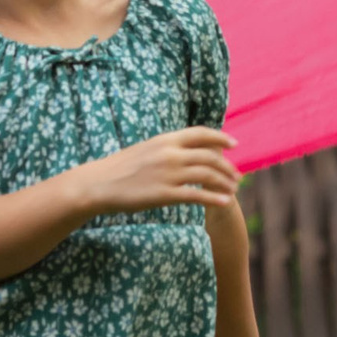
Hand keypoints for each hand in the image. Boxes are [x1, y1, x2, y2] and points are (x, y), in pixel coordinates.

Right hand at [72, 128, 240, 216]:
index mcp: (166, 140)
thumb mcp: (147, 148)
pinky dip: (214, 199)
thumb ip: (168, 148)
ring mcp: (168, 174)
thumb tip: (186, 149)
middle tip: (237, 176)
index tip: (234, 144)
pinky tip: (225, 202)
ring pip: (207, 175)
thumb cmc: (121, 168)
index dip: (221, 137)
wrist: (99, 183)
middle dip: (228, 167)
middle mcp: (170, 154)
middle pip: (210, 157)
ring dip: (225, 183)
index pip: (201, 133)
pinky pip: (196, 195)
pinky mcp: (164, 194)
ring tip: (234, 190)